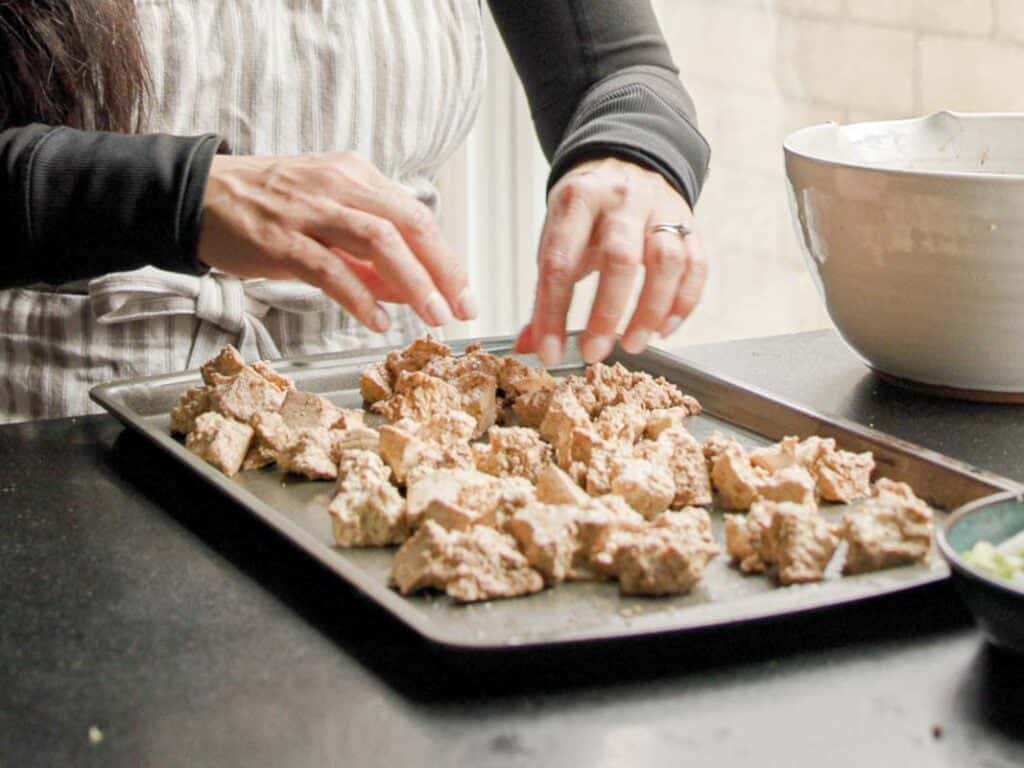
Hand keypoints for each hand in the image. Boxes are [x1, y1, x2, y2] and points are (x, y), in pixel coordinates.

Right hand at [197, 151, 476, 332]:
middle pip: (408, 223)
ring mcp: (309, 210)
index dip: (447, 258)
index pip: (416, 216)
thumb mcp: (327, 221)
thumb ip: (369, 257)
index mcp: (355, 176)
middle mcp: (339, 185)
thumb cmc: (267, 209)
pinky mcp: (280, 238)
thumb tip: (411, 292)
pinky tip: (377, 321)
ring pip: (377, 240)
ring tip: (432, 317)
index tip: (466, 294)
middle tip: (462, 308)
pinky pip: (329, 268)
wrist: (196, 194)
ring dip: (412, 282)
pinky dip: (359, 296)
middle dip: (443, 269)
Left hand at [514, 157, 706, 364]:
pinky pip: (696, 266)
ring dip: (651, 311)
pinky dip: (682, 303)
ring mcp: (661, 210)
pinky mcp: (689, 223)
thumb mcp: (556, 237)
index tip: (550, 352)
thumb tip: (529, 345)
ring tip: (633, 344)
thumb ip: (544, 291)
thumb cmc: (587, 211)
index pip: (561, 261)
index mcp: (578, 200)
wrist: (626, 163)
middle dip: (606, 313)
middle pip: (620, 258)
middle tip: (594, 352)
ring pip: (666, 262)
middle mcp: (622, 200)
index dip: (552, 312)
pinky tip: (663, 328)